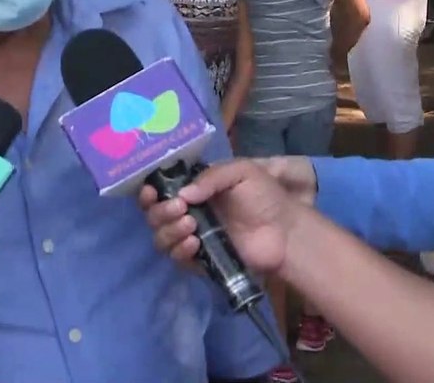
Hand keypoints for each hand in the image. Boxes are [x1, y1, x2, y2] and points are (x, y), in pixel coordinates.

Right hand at [139, 161, 303, 274]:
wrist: (286, 232)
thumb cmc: (265, 197)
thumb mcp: (241, 172)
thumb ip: (211, 177)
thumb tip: (182, 194)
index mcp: (193, 190)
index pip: (158, 190)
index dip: (147, 192)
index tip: (151, 192)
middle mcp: (187, 213)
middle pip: (153, 215)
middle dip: (160, 212)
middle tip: (180, 208)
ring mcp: (192, 237)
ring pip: (160, 238)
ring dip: (169, 231)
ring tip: (191, 226)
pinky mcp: (200, 261)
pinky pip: (177, 259)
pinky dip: (180, 251)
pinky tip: (194, 244)